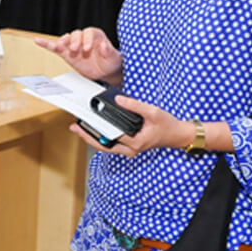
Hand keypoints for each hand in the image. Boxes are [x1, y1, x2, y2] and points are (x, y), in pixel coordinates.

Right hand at [34, 27, 121, 81]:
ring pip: (66, 39)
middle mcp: (83, 38)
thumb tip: (103, 45)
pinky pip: (55, 48)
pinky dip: (46, 44)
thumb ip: (108, 50)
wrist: (106, 71)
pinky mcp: (67, 54)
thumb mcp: (114, 57)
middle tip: (76, 49)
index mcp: (95, 35)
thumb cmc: (110, 61)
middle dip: (74, 41)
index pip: (89, 32)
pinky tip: (38, 41)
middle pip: (76, 34)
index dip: (87, 39)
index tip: (88, 48)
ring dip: (63, 42)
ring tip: (61, 47)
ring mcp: (74, 45)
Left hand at [69, 95, 190, 158]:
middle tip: (74, 127)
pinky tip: (93, 130)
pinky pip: (111, 145)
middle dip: (87, 136)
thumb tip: (118, 100)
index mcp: (136, 142)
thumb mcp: (152, 111)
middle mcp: (130, 149)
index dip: (95, 127)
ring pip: (106, 147)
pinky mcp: (129, 148)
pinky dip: (101, 138)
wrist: (177, 135)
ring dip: (92, 138)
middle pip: (103, 145)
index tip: (84, 120)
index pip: (111, 135)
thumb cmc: (167, 125)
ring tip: (79, 128)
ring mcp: (129, 150)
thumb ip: (134, 105)